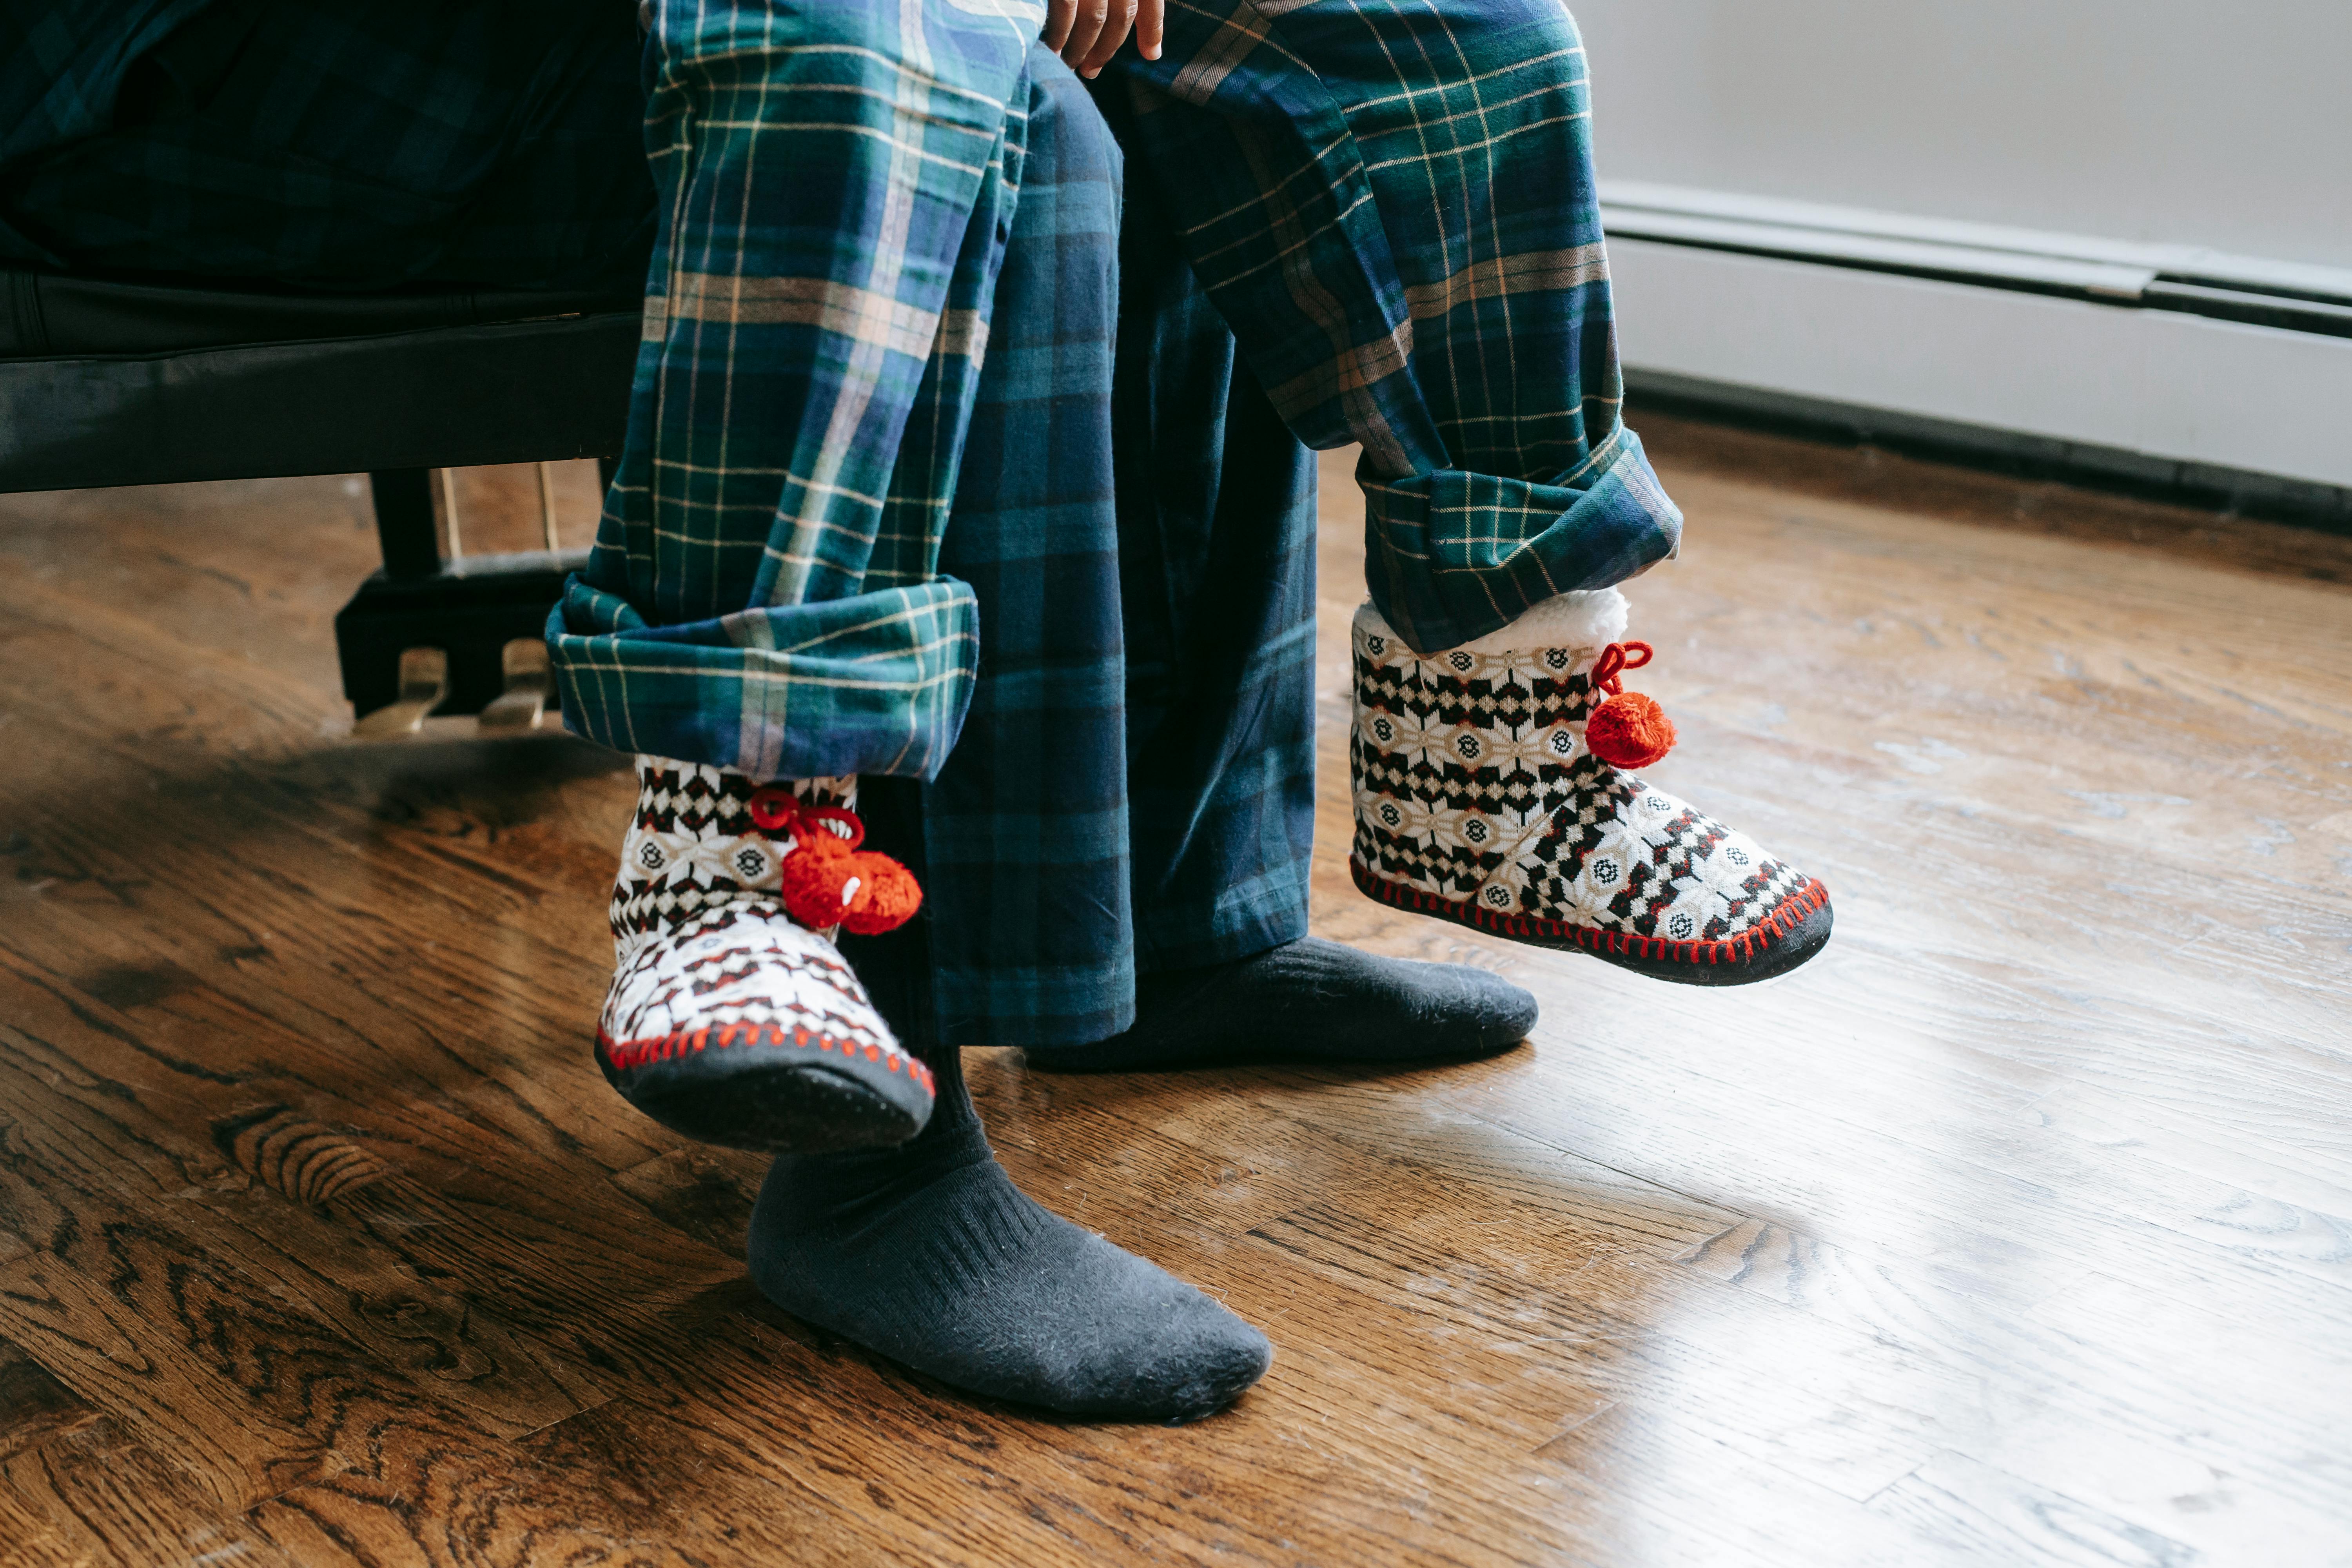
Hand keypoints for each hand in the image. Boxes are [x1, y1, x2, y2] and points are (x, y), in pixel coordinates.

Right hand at [1042, 0, 1163, 77]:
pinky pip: (1064, 10)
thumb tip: (1152, 51)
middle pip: (1122, 15)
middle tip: (1090, 71)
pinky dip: (1059, 34)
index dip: (1152, 30)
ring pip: (1094, 19)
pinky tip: (1053, 49)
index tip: (1151, 54)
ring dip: (1082, 48)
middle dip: (1106, 48)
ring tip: (1069, 65)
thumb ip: (1121, 2)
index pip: (1150, 1)